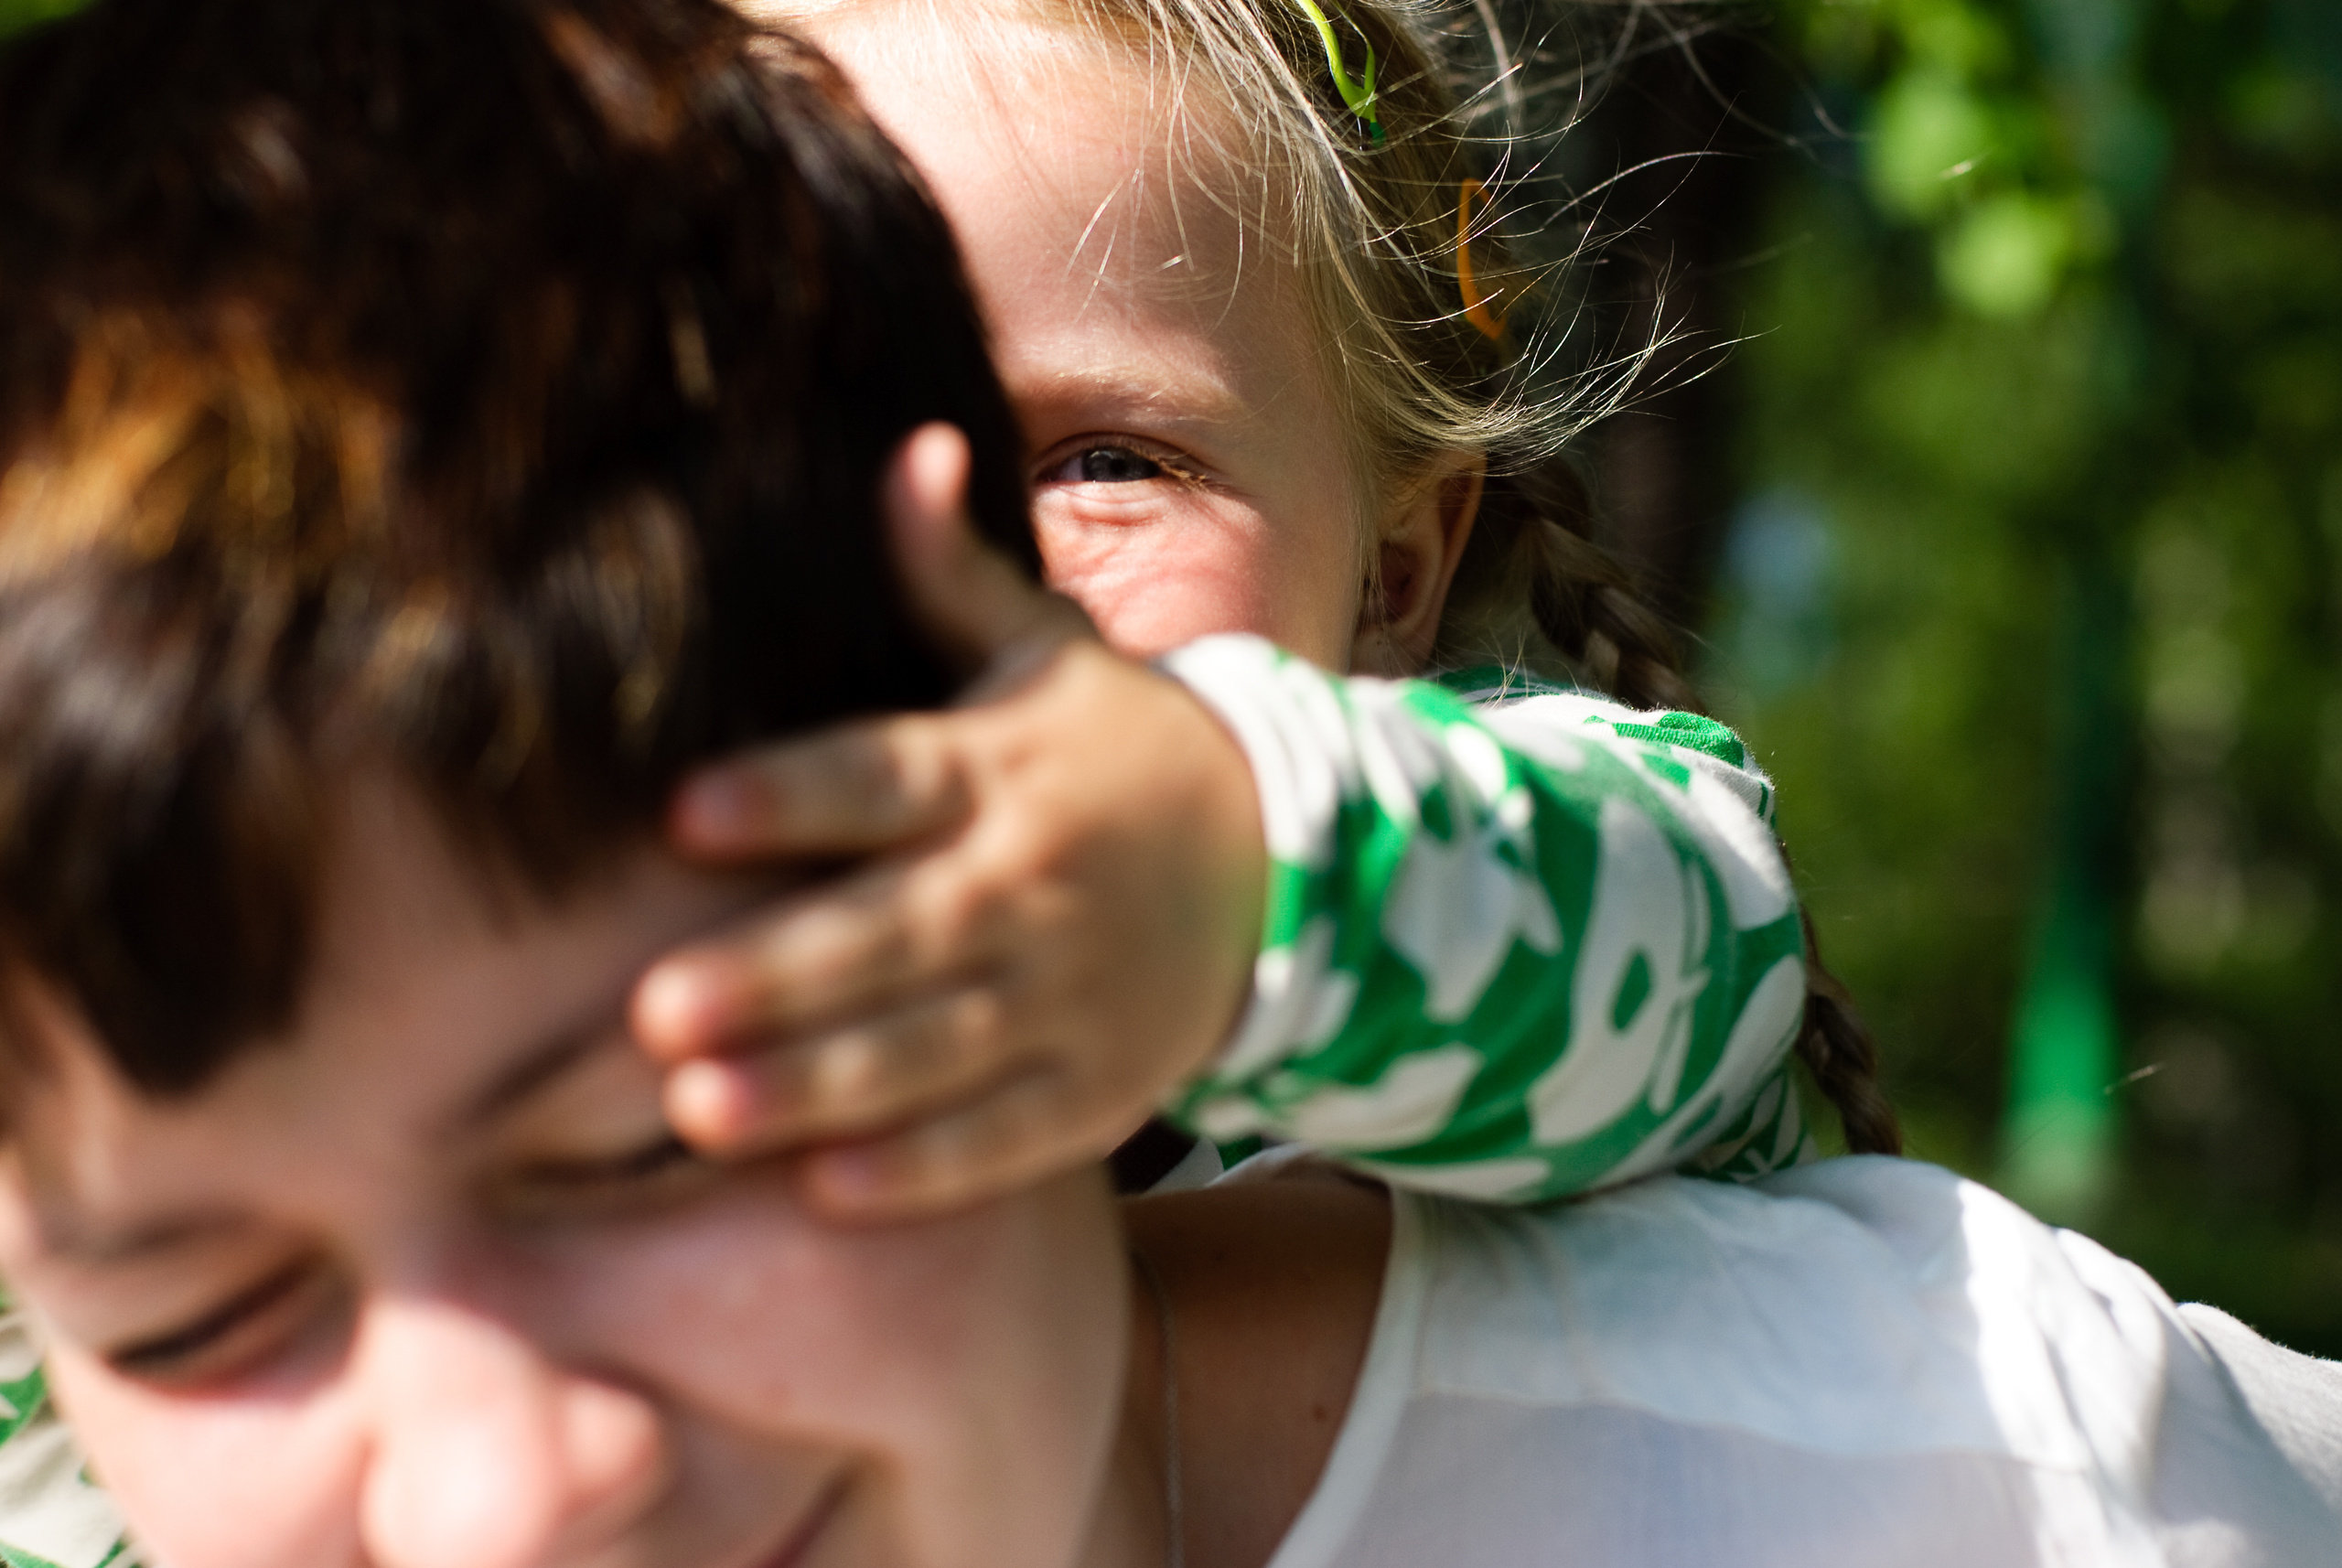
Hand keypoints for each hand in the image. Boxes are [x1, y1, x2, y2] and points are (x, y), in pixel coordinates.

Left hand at [631, 425, 1265, 1219]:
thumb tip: (908, 446)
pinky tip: (830, 1192)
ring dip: (817, 1085)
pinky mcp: (1095, 1088)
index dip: (789, 795)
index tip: (685, 814)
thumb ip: (950, 573)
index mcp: (995, 768)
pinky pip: (1006, 1134)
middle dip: (776, 975)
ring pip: (931, 1048)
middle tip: (652, 1011)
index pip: (882, 776)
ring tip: (698, 1115)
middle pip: (890, 932)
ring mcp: (1065, 994)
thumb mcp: (1048, 653)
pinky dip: (927, 1166)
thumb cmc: (1113, 750)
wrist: (1278, 863)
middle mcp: (1023, 882)